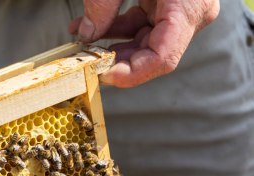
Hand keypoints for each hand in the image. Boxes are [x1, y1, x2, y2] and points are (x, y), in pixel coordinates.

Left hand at [70, 0, 219, 86]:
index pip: (162, 59)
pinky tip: (89, 27)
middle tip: (85, 60)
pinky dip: (117, 28)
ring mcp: (181, 9)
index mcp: (187, 8)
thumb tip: (86, 35)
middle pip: (152, 54)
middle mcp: (191, 13)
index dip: (130, 73)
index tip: (101, 74)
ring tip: (79, 40)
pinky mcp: (170, 3)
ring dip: (111, 44)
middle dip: (115, 58)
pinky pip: (144, 24)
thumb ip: (102, 6)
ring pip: (145, 41)